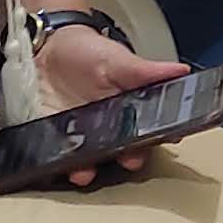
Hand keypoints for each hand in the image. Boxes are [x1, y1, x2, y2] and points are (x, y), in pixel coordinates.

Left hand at [30, 23, 185, 185]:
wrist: (42, 50)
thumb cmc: (84, 51)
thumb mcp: (116, 58)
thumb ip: (145, 71)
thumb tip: (180, 71)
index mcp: (129, 110)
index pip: (150, 131)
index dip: (157, 138)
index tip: (162, 140)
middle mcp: (108, 129)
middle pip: (121, 152)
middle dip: (124, 159)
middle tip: (128, 159)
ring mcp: (81, 137)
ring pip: (89, 161)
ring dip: (87, 169)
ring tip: (84, 172)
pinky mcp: (55, 140)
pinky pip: (57, 158)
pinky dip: (56, 164)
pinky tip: (56, 164)